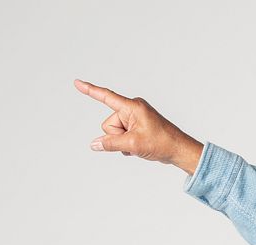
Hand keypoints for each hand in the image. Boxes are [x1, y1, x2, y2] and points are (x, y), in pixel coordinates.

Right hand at [74, 78, 203, 174]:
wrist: (178, 150)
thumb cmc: (162, 143)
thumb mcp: (133, 144)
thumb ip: (111, 144)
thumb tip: (94, 144)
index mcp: (132, 107)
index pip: (106, 97)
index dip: (90, 90)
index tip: (77, 82)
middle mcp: (132, 109)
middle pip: (109, 124)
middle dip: (117, 136)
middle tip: (136, 141)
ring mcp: (134, 117)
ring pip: (114, 132)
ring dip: (123, 141)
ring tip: (141, 143)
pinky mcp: (137, 125)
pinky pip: (122, 135)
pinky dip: (127, 143)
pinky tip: (140, 146)